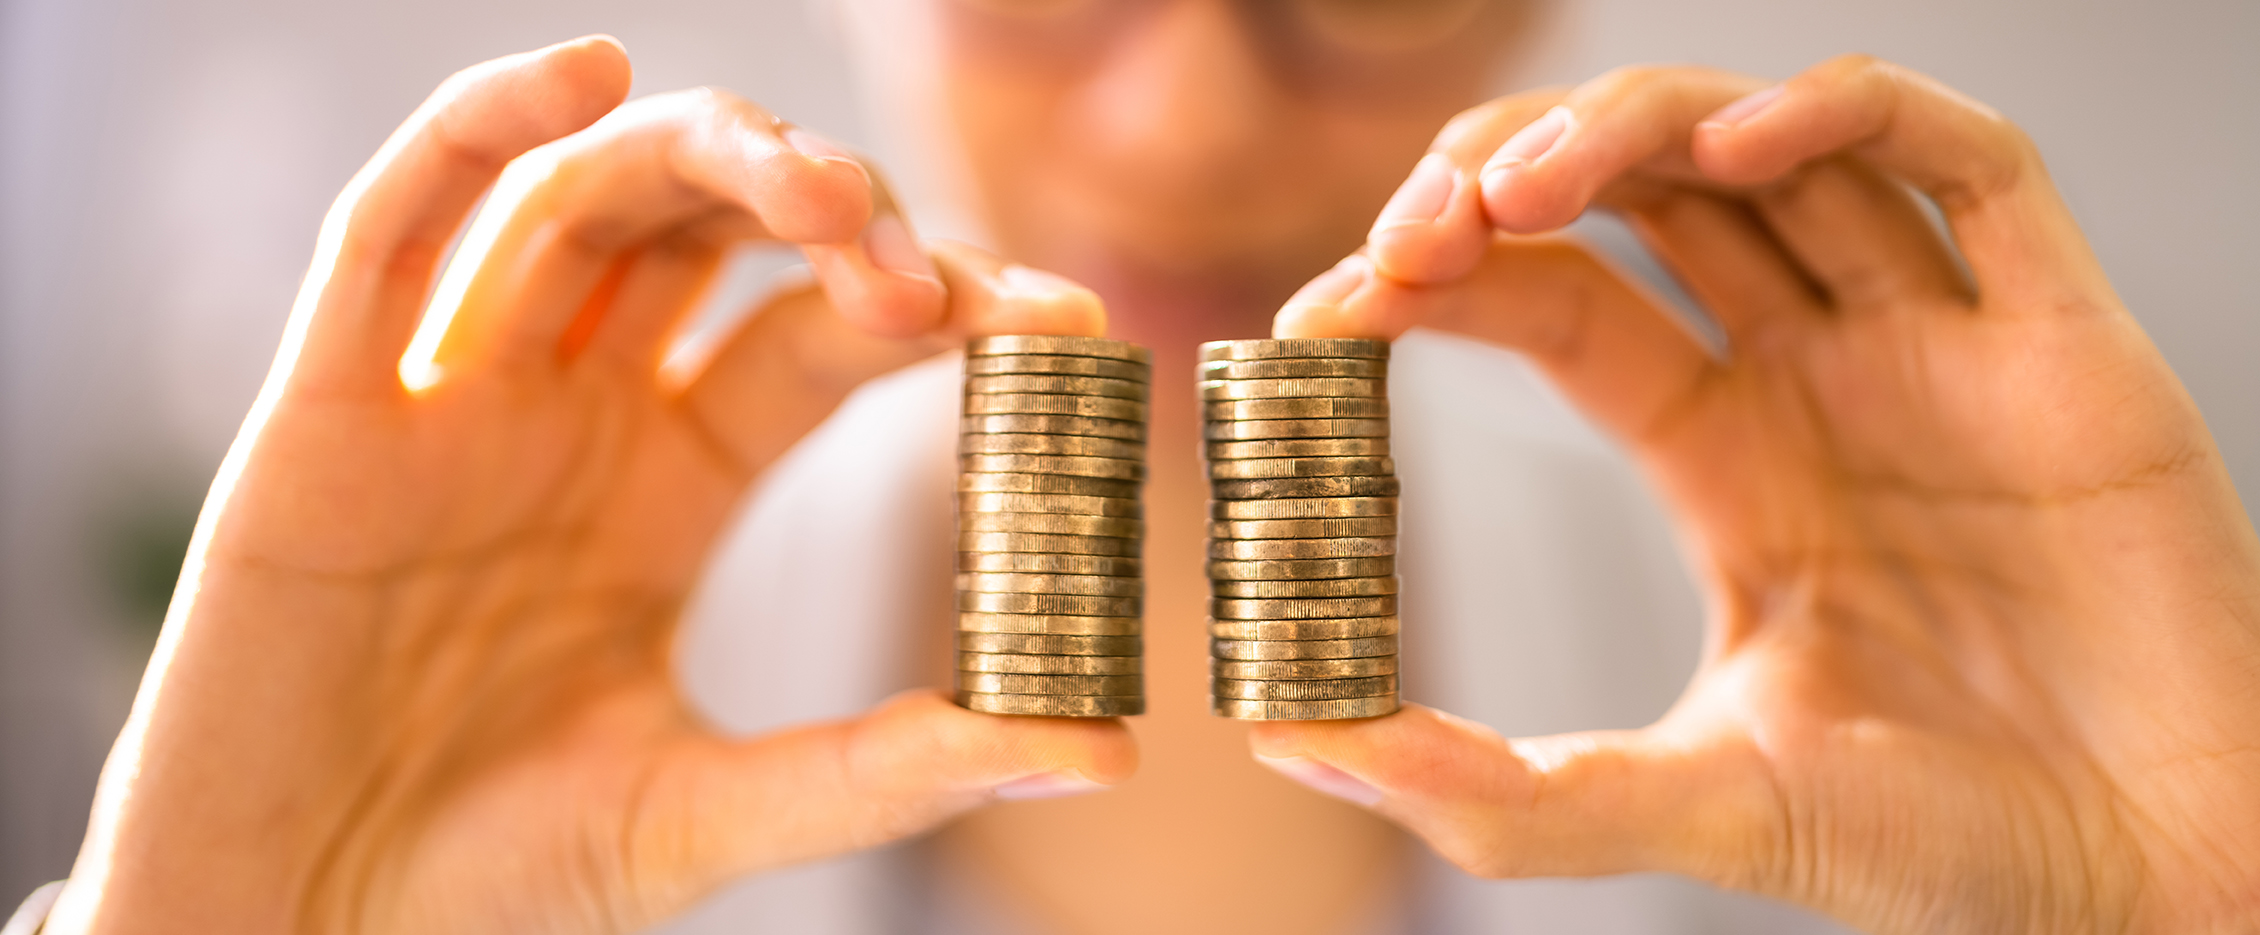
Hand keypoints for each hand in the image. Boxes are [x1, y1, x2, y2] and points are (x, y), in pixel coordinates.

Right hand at [47, 38, 1130, 934]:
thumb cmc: (492, 885)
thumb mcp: (711, 814)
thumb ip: (892, 770)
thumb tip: (1099, 749)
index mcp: (669, 487)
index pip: (822, 338)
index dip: (934, 300)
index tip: (1058, 314)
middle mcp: (571, 420)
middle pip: (710, 238)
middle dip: (829, 215)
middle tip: (926, 275)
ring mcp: (451, 405)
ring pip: (577, 204)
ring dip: (701, 158)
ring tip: (816, 186)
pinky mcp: (324, 419)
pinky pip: (388, 234)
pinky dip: (473, 132)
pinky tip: (584, 76)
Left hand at [1253, 55, 2259, 932]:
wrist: (2148, 882)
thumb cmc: (1936, 845)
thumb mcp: (1685, 803)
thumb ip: (1498, 786)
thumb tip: (1301, 739)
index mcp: (1725, 452)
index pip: (1561, 301)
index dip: (1445, 276)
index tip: (1329, 305)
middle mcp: (1820, 373)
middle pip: (1650, 193)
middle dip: (1517, 172)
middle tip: (1411, 221)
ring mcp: (1938, 342)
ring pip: (1779, 145)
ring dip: (1639, 125)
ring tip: (1519, 183)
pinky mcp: (2060, 337)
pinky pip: (1965, 165)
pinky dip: (1847, 117)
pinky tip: (1734, 145)